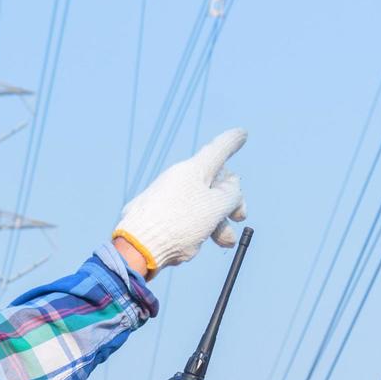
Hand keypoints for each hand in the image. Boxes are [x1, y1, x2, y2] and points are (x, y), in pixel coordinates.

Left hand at [112, 128, 246, 276]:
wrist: (138, 246)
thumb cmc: (179, 223)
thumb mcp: (216, 207)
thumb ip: (231, 194)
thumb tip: (232, 186)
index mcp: (194, 169)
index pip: (219, 150)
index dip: (233, 142)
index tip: (242, 133)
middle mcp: (178, 178)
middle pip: (213, 183)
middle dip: (231, 201)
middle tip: (241, 216)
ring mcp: (165, 196)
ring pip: (200, 204)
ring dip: (217, 222)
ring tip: (225, 242)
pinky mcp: (156, 214)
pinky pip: (183, 216)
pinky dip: (197, 227)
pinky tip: (193, 244)